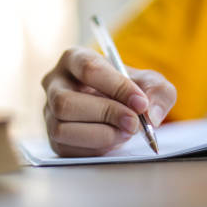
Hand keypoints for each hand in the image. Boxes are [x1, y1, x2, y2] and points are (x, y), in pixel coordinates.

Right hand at [41, 46, 176, 156]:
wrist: (121, 108)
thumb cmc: (130, 89)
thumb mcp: (151, 83)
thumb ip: (158, 92)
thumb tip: (151, 115)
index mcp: (75, 58)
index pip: (88, 69)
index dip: (116, 87)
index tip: (141, 102)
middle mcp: (54, 83)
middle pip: (66, 102)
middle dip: (105, 115)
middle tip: (134, 123)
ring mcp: (49, 112)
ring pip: (61, 128)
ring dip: (99, 135)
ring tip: (125, 132)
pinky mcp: (53, 138)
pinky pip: (66, 149)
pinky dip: (94, 149)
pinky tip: (113, 141)